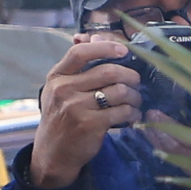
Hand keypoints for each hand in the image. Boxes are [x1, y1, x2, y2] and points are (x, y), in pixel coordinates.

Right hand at [25, 33, 145, 189]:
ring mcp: (76, 107)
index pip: (80, 52)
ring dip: (135, 97)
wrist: (53, 153)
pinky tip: (131, 117)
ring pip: (120, 91)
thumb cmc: (62, 117)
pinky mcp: (89, 125)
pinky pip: (123, 111)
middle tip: (136, 83)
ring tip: (134, 102)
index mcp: (56, 77)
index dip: (105, 47)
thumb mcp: (61, 90)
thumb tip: (93, 36)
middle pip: (109, 71)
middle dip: (131, 76)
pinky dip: (133, 114)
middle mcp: (63, 89)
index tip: (124, 50)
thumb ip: (78, 66)